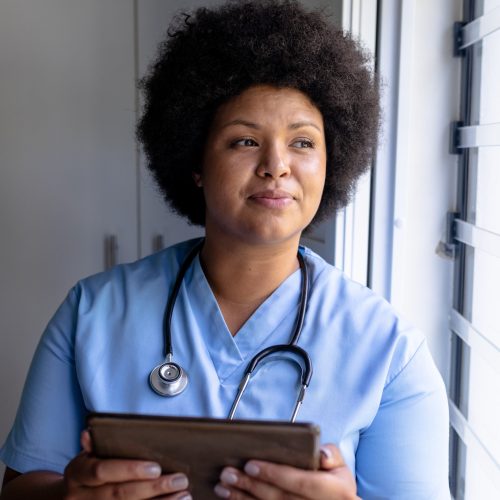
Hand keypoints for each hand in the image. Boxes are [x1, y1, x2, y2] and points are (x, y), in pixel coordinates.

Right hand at [63, 430, 191, 498]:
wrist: (66, 499)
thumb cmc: (87, 471)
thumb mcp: (87, 456)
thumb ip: (95, 446)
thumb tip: (90, 433)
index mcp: (77, 474)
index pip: (102, 471)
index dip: (129, 469)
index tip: (156, 467)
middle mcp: (79, 497)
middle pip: (118, 494)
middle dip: (152, 488)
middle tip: (180, 480)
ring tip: (184, 496)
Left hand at [214, 443, 358, 499]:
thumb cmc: (335, 485)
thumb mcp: (341, 467)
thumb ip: (331, 455)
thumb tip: (321, 454)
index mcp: (334, 492)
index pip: (303, 483)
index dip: (276, 474)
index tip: (251, 465)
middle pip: (280, 499)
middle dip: (251, 487)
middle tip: (228, 474)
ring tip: (223, 487)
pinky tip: (232, 499)